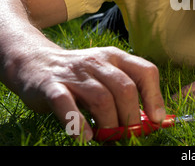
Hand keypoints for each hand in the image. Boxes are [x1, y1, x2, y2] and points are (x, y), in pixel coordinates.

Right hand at [9, 46, 165, 140]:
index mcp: (116, 57)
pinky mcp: (51, 86)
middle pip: (125, 88)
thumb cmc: (81, 76)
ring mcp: (75, 73)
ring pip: (102, 99)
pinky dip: (78, 124)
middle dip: (131, 116)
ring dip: (109, 124)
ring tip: (108, 138)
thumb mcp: (107, 75)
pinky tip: (85, 137)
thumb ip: (128, 93)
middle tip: (129, 134)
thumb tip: (153, 119)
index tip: (157, 119)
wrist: (36, 62)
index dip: (155, 97)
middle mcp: (98, 62)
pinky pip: (67, 105)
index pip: (146, 72)